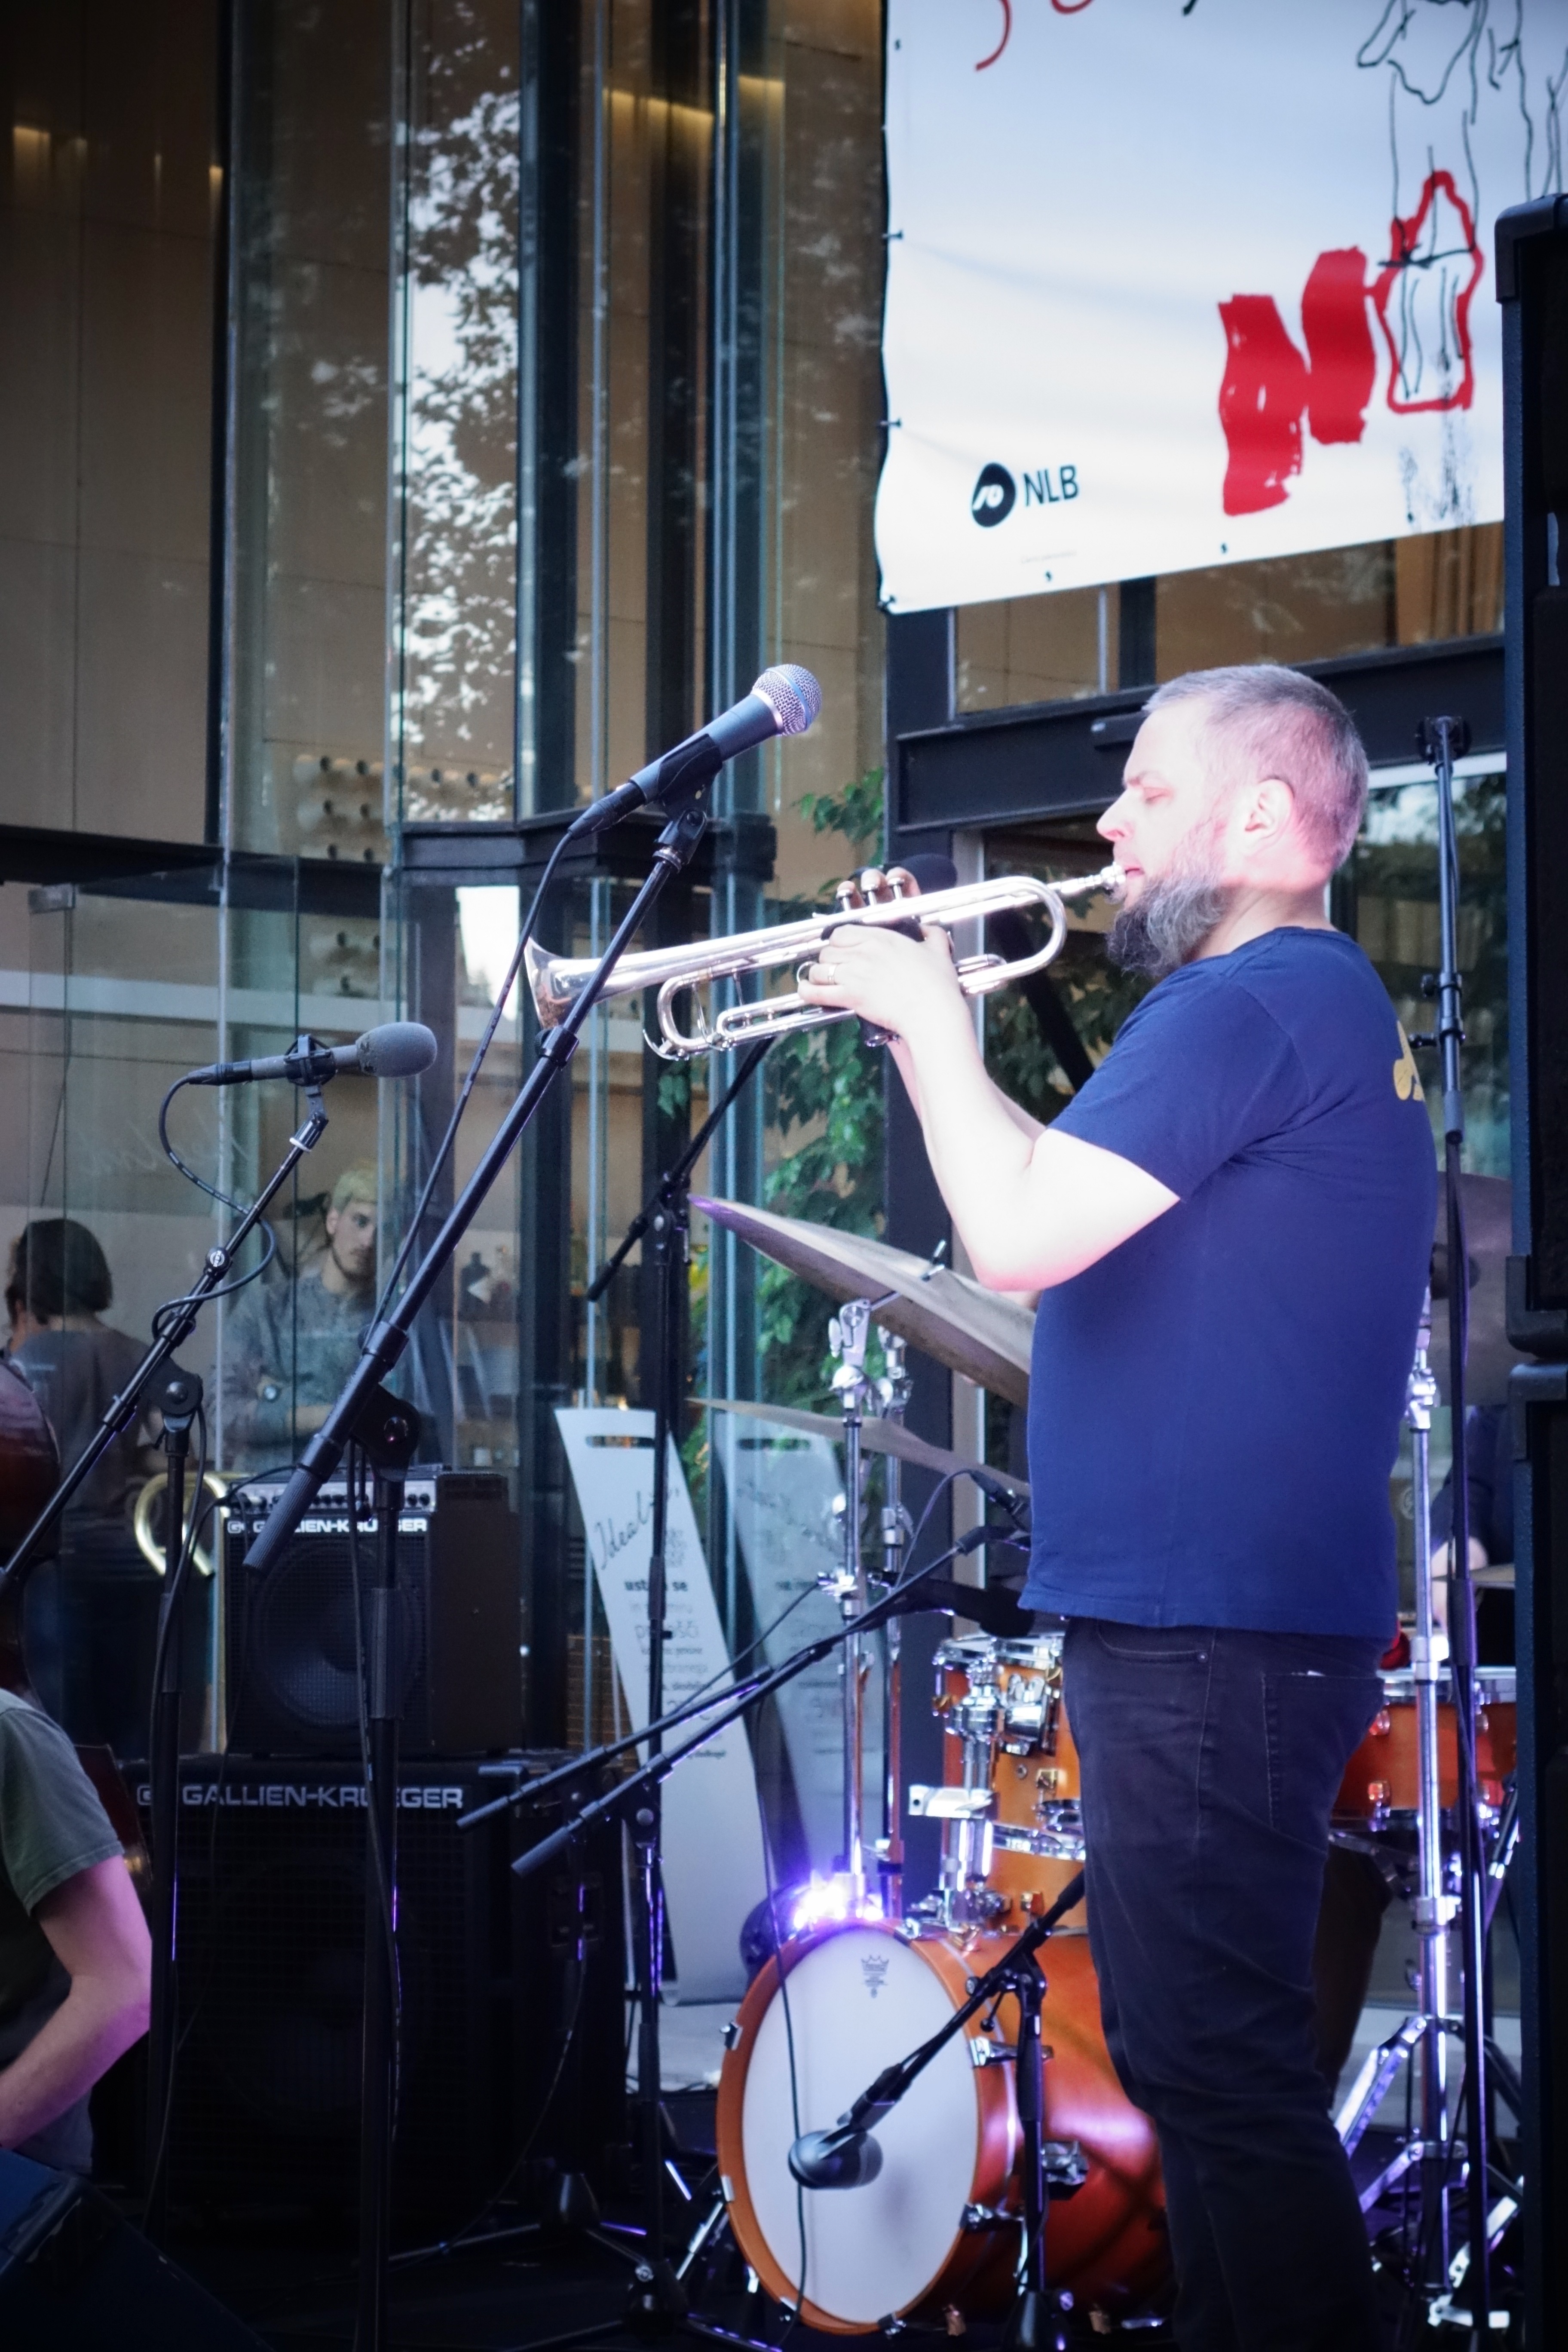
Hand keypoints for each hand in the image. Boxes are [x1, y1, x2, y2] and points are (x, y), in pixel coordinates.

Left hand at [795, 921, 966, 1042]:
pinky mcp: (850, 997)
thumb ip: (932, 935)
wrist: (932, 1012)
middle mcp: (863, 952)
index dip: (837, 941)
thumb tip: (928, 929)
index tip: (842, 949)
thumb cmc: (937, 984)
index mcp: (880, 937)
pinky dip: (808, 991)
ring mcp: (854, 974)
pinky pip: (817, 992)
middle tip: (833, 969)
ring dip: (818, 975)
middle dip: (828, 959)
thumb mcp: (938, 950)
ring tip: (822, 981)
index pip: (842, 932)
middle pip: (827, 950)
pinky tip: (806, 991)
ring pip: (819, 969)